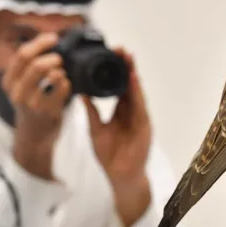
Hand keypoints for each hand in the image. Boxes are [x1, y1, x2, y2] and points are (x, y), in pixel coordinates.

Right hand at [2, 33, 70, 179]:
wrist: (33, 136)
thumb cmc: (31, 106)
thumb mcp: (22, 86)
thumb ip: (30, 67)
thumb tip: (47, 42)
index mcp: (8, 81)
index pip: (22, 55)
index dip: (39, 43)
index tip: (53, 38)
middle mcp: (16, 91)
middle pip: (34, 62)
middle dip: (52, 55)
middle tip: (60, 58)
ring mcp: (31, 102)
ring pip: (48, 74)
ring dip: (59, 69)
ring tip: (61, 73)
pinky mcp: (47, 111)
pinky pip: (62, 88)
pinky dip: (67, 83)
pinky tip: (66, 85)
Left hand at [83, 49, 151, 226]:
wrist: (120, 177)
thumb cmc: (110, 156)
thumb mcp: (95, 130)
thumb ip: (90, 112)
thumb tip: (81, 94)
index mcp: (120, 112)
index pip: (118, 87)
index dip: (115, 71)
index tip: (110, 55)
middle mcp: (132, 112)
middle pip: (129, 85)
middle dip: (126, 67)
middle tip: (120, 49)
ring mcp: (139, 118)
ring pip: (136, 92)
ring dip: (132, 75)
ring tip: (128, 58)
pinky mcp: (144, 126)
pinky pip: (139, 106)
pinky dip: (136, 92)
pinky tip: (132, 80)